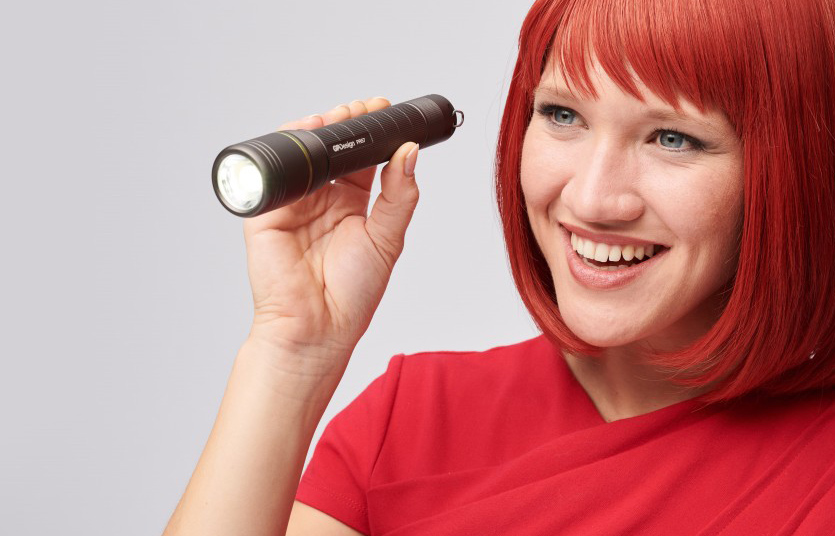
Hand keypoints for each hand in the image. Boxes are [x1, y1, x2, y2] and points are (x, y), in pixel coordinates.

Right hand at [241, 98, 419, 373]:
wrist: (317, 328)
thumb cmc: (352, 294)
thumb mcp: (387, 239)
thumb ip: (399, 196)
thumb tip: (409, 154)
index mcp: (351, 207)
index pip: (361, 160)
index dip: (371, 135)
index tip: (384, 110)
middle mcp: (322, 201)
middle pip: (332, 151)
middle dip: (346, 125)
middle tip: (362, 108)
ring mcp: (294, 203)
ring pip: (305, 155)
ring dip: (318, 131)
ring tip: (337, 118)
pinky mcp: (267, 211)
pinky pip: (276, 172)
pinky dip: (289, 148)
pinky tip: (306, 135)